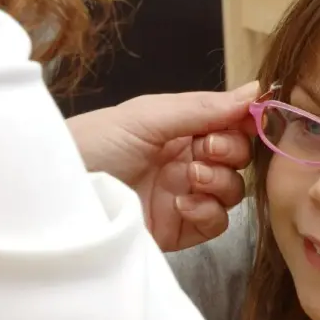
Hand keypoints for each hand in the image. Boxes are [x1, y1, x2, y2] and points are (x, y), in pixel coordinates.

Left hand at [67, 83, 259, 251]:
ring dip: (220, 181)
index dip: (244, 122)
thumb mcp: (148, 116)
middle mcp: (185, 160)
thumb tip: (257, 89)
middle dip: (231, 151)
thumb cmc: (95, 143)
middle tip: (207, 150)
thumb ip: (203, 107)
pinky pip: (215, 223)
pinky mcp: (179, 230)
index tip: (251, 120)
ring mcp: (184, 196)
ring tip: (190, 177)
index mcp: (178, 127)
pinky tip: (181, 204)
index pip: (228, 123)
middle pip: (237, 158)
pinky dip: (207, 212)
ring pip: (232, 191)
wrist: (61, 194)